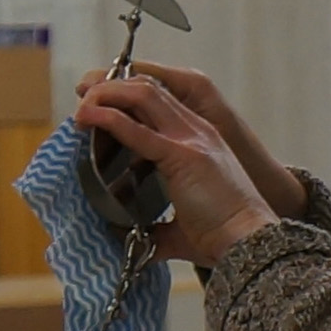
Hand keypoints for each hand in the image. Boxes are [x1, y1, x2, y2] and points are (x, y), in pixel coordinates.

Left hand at [75, 74, 278, 264]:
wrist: (249, 242)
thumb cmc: (222, 237)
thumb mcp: (182, 225)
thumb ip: (154, 229)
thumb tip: (123, 239)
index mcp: (200, 141)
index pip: (158, 101)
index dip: (124, 98)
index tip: (94, 110)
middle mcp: (198, 132)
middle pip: (148, 89)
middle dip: (110, 88)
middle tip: (82, 101)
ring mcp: (191, 140)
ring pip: (143, 94)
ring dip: (106, 94)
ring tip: (81, 108)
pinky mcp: (182, 155)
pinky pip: (137, 129)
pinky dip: (107, 118)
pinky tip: (86, 117)